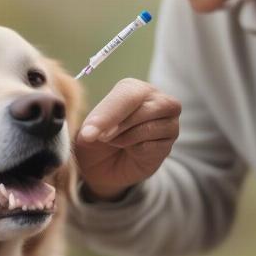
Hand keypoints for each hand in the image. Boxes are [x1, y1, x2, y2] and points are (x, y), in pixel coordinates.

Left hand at [75, 78, 180, 199]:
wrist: (105, 167)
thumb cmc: (96, 140)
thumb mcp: (87, 130)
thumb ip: (89, 126)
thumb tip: (89, 133)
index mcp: (133, 88)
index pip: (127, 95)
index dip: (107, 115)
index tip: (88, 134)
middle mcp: (156, 99)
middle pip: (141, 110)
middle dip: (117, 127)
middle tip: (101, 138)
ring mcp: (168, 122)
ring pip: (148, 128)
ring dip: (125, 139)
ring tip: (115, 142)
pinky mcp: (168, 144)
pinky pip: (154, 146)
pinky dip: (136, 151)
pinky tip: (131, 151)